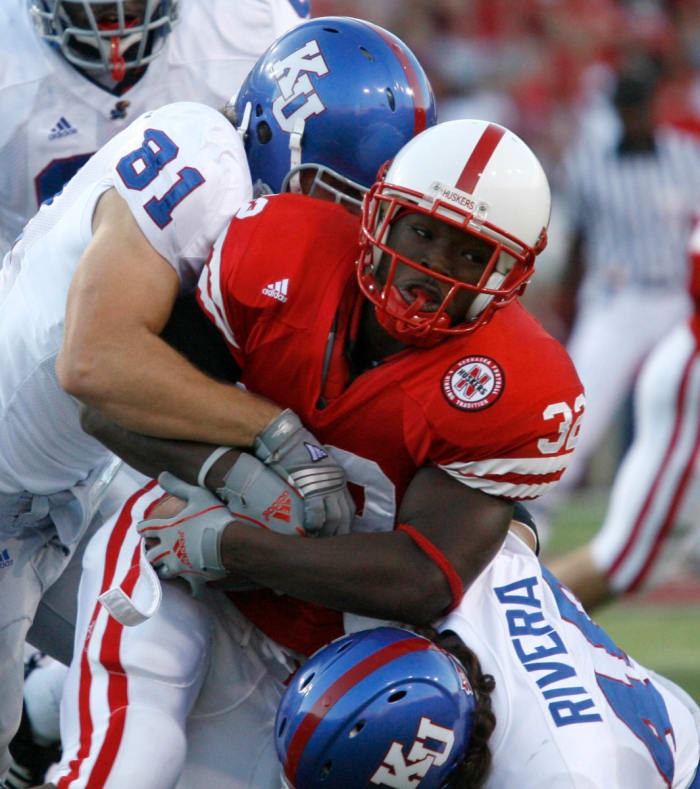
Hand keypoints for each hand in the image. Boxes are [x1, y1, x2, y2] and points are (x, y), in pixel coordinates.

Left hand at [137, 472, 231, 593]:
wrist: (228, 543)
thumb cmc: (212, 517)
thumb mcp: (196, 495)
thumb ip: (177, 486)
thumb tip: (160, 475)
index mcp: (167, 530)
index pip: (147, 528)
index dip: (143, 527)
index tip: (141, 528)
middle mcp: (168, 549)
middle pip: (152, 555)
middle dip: (151, 553)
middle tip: (153, 551)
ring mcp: (180, 566)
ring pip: (165, 572)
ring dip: (165, 569)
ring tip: (169, 568)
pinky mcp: (194, 578)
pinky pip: (192, 588)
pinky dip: (194, 588)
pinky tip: (196, 589)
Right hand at [253, 409, 354, 535]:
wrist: (287, 439)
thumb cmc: (297, 453)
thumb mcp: (317, 468)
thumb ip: (320, 483)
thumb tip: (315, 501)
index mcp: (339, 479)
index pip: (348, 509)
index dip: (343, 525)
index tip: (335, 537)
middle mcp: (337, 483)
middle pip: (344, 516)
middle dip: (337, 534)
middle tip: (327, 546)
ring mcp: (326, 485)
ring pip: (334, 517)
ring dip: (327, 532)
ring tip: (316, 541)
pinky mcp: (312, 486)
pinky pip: (317, 511)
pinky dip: (314, 523)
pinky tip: (308, 530)